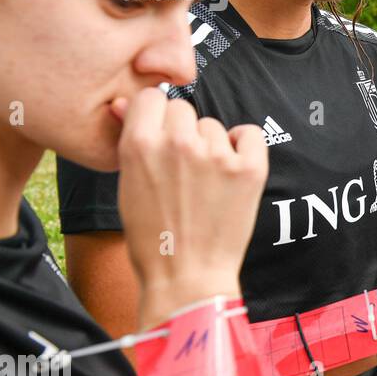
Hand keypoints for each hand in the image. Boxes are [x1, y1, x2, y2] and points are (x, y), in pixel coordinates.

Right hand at [114, 89, 266, 327]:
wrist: (187, 277)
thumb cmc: (152, 237)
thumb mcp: (128, 185)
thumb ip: (131, 140)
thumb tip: (126, 103)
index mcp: (140, 145)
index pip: (151, 97)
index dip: (156, 115)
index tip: (160, 133)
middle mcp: (178, 144)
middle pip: (183, 110)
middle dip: (182, 132)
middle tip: (183, 168)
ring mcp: (216, 155)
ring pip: (214, 127)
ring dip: (211, 145)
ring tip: (204, 182)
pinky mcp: (249, 169)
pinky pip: (250, 134)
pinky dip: (244, 146)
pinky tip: (232, 169)